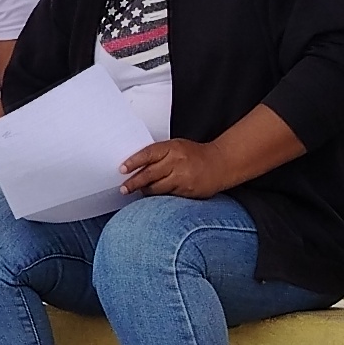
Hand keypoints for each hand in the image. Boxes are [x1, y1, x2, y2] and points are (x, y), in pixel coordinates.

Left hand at [118, 135, 232, 200]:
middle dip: (134, 182)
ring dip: (146, 191)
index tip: (122, 169)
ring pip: (157, 188)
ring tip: (139, 191)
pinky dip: (160, 196)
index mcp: (172, 148)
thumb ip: (159, 155)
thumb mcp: (176, 148)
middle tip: (124, 188)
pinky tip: (157, 195)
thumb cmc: (196, 155)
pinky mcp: (187, 191)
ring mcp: (182, 178)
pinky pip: (167, 196)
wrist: (220, 164)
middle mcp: (177, 162)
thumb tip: (136, 165)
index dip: (133, 162)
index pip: (148, 154)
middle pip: (150, 173)